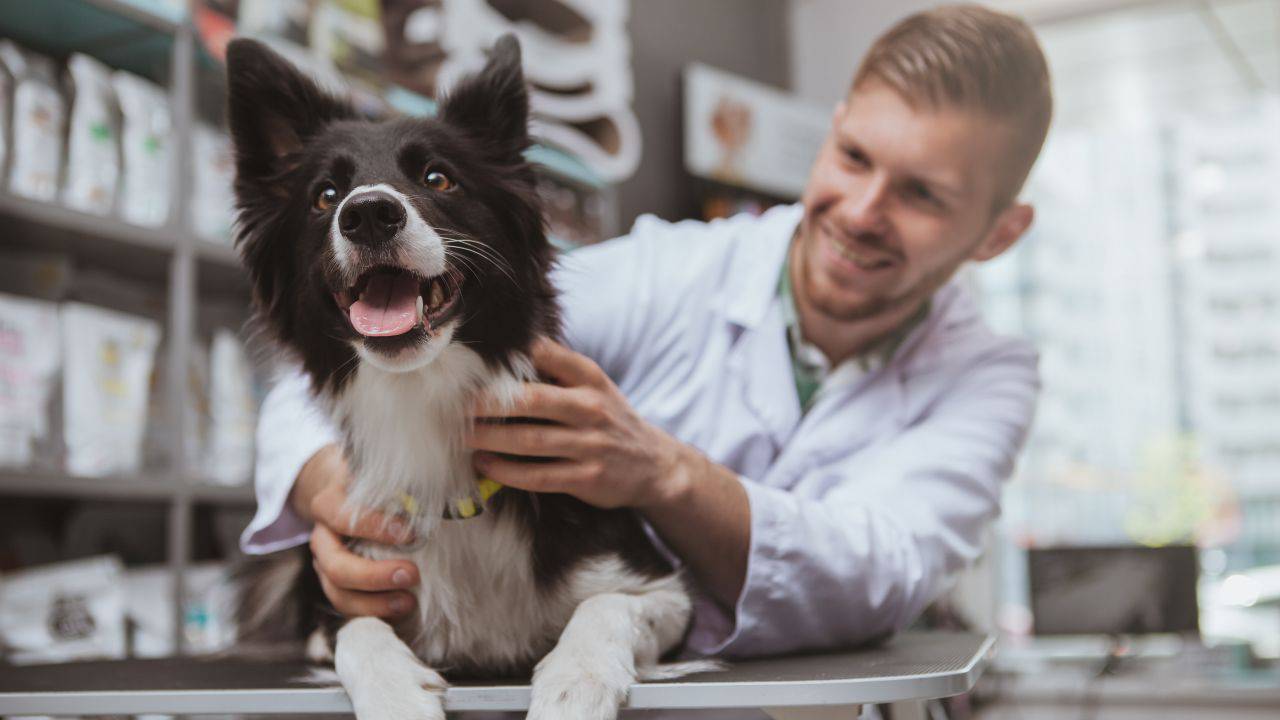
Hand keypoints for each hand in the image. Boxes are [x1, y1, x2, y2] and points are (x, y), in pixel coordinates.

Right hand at [291, 445, 420, 617]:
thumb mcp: (382, 471)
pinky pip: (347, 606)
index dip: (374, 527)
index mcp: (329, 503)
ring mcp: (325, 564)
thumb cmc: (374, 482)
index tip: (412, 533)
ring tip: (408, 602)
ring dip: (373, 603)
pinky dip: (373, 612)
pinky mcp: (335, 583)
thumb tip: (453, 467)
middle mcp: (322, 537)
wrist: (344, 492)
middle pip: (335, 565)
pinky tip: (401, 609)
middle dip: (373, 576)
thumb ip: (405, 475)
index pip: (342, 516)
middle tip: (413, 574)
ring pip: (337, 593)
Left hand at [468, 338, 693, 509]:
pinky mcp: (587, 478)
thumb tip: (502, 350)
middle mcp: (591, 408)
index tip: (471, 363)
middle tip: (455, 406)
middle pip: (531, 400)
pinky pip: (539, 476)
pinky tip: (484, 465)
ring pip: (530, 441)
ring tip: (462, 436)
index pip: (545, 355)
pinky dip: (506, 471)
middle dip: (488, 403)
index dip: (508, 356)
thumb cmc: (609, 418)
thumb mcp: (593, 385)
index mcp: (589, 377)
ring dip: (490, 439)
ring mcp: (591, 444)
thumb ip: (556, 368)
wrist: (655, 464)